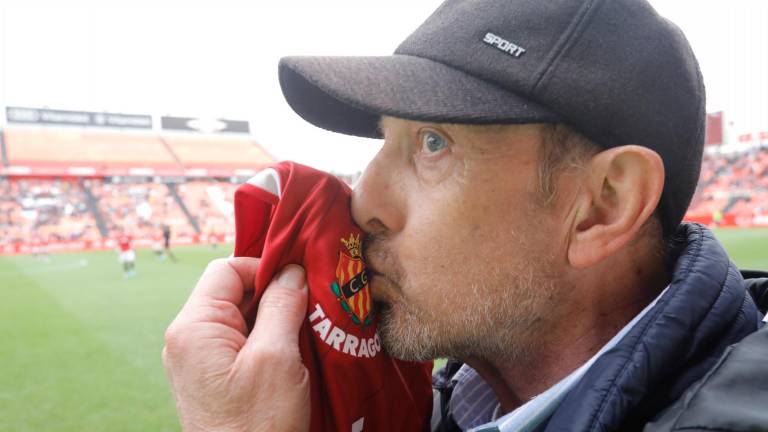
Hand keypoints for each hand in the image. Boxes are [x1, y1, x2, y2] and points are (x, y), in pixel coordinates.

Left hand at [163, 257, 309, 431]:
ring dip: (275, 318)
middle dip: (274, 294)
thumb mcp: (277, 358)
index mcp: (193, 328)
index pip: (226, 269)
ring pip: (241, 318)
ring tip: (307, 331)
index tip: (300, 281)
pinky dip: (269, 340)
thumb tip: (292, 270)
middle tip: (311, 306)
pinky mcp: (214, 379)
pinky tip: (294, 352)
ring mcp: (199, 361)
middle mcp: (188, 340)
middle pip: (233, 292)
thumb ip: (281, 305)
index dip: (265, 268)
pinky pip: (241, 343)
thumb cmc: (258, 425)